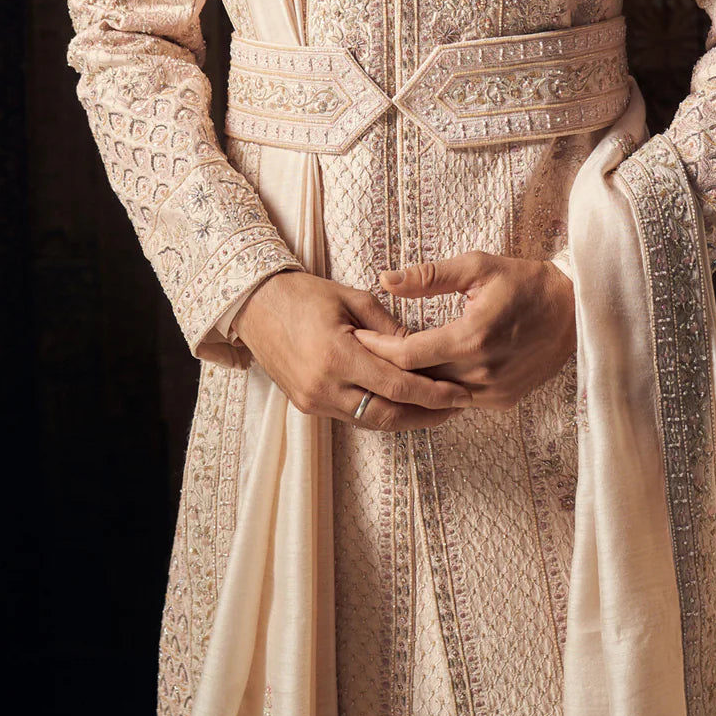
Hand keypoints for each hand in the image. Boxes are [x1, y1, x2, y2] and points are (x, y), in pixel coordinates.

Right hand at [231, 269, 473, 430]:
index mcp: (337, 355)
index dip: (433, 394)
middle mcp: (324, 386)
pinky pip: (353, 417)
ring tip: (436, 408)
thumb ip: (390, 328)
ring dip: (406, 418)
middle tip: (456, 407)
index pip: (396, 385)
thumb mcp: (353, 299)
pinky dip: (380, 412)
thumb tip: (423, 348)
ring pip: (371, 421)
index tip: (459, 394)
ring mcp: (313, 400)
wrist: (255, 305)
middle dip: (427, 415)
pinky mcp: (307, 405)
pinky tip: (402, 404)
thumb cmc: (305, 294)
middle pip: (388, 415)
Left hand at [353, 252, 576, 411]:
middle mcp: (482, 371)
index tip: (356, 336)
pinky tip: (423, 373)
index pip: (409, 354)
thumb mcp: (477, 266)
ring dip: (413, 381)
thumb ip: (429, 275)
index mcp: (472, 337)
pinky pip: (459, 400)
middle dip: (388, 365)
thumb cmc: (522, 282)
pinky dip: (439, 388)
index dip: (378, 347)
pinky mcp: (503, 400)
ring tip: (386, 363)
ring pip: (437, 395)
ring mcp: (494, 391)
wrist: (572, 310)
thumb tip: (385, 280)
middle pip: (418, 379)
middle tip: (362, 350)